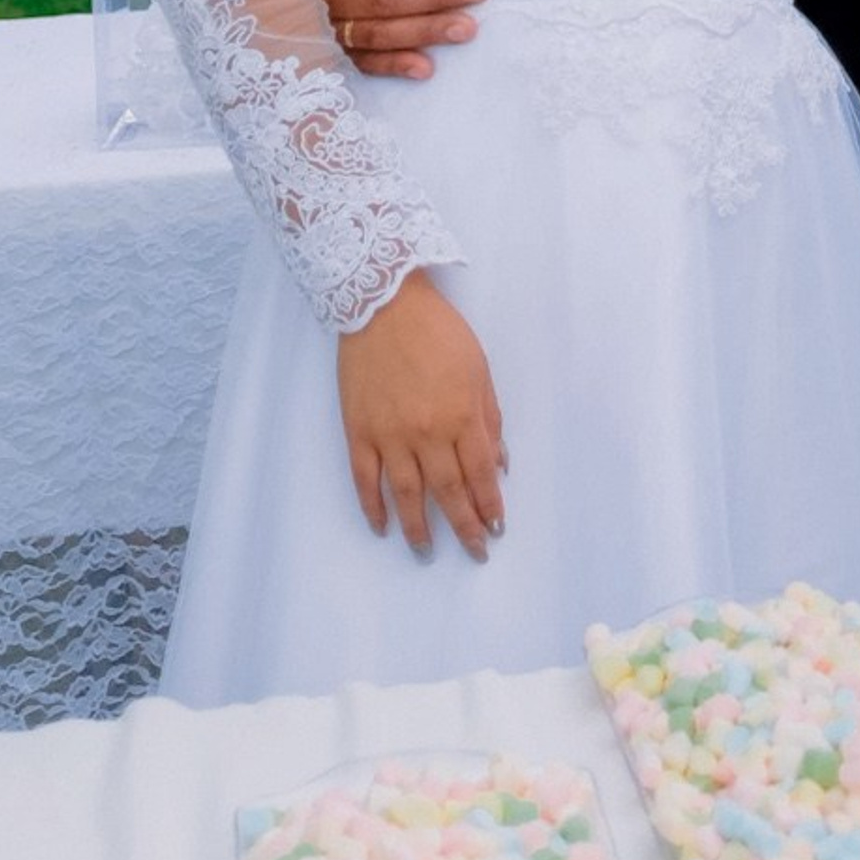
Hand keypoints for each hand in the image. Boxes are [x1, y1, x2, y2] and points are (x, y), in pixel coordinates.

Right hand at [337, 270, 506, 558]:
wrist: (385, 308)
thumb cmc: (440, 334)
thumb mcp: (479, 369)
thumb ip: (490, 418)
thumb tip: (500, 463)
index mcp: (462, 415)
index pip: (480, 473)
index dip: (489, 504)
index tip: (496, 527)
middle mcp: (427, 433)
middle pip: (448, 491)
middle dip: (464, 526)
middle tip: (475, 551)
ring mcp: (389, 436)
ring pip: (406, 495)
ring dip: (419, 528)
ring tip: (426, 552)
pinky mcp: (358, 432)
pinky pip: (365, 480)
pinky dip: (372, 507)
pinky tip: (382, 526)